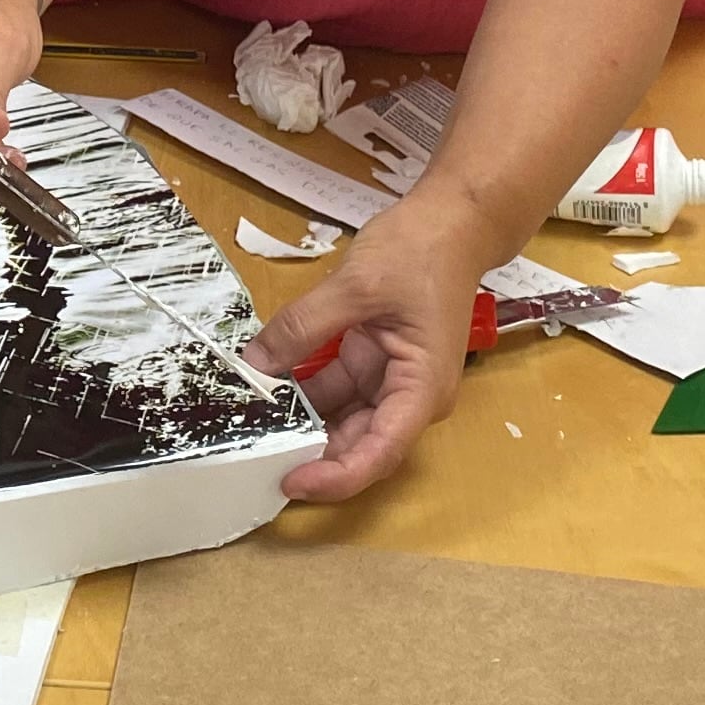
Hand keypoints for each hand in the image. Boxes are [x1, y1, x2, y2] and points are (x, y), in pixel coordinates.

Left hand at [240, 204, 482, 500]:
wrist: (452, 221)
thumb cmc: (422, 252)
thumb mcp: (356, 285)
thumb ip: (303, 326)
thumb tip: (255, 364)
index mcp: (421, 388)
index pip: (380, 452)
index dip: (335, 477)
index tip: (290, 483)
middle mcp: (410, 396)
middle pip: (359, 445)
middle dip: (310, 455)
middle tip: (253, 456)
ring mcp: (390, 381)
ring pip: (342, 420)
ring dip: (301, 424)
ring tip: (251, 424)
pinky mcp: (373, 363)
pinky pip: (335, 391)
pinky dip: (303, 394)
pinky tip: (266, 391)